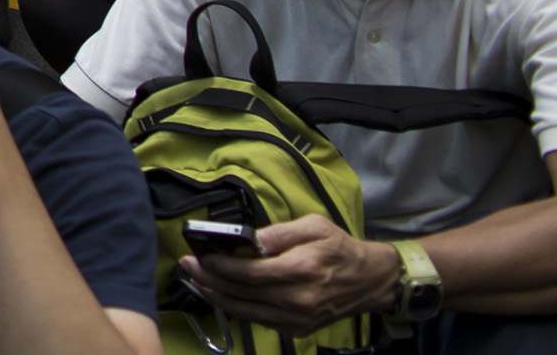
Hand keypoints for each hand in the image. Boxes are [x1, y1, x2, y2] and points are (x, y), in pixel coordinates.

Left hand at [187, 214, 401, 331]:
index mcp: (301, 270)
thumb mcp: (314, 226)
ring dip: (216, 297)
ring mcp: (297, 319)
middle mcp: (297, 300)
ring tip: (196, 281)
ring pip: (245, 312)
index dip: (221, 266)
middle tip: (187, 266)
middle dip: (209, 280)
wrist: (370, 281)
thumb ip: (280, 232)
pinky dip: (236, 308)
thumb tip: (250, 239)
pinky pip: (258, 321)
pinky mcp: (297, 329)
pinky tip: (221, 295)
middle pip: (242, 294)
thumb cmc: (339, 248)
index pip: (250, 273)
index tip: (200, 256)